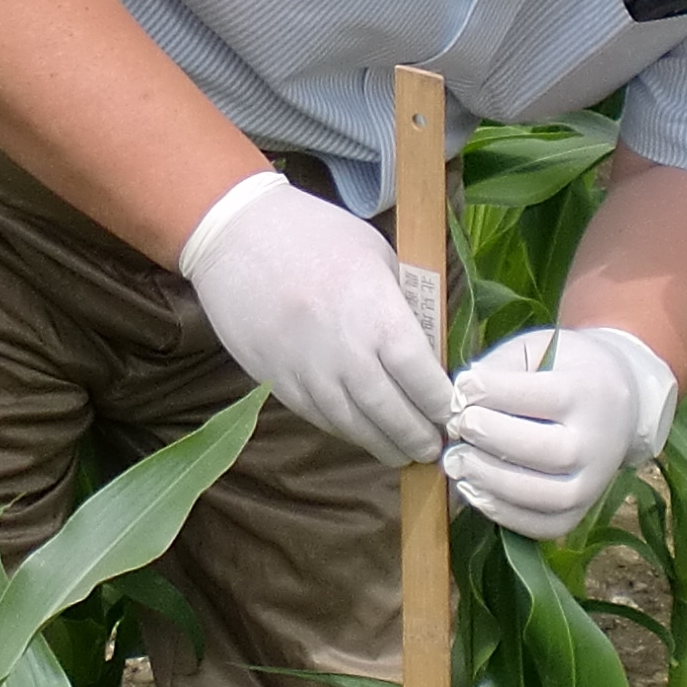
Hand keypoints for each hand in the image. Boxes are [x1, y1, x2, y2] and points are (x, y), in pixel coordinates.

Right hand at [180, 172, 454, 463]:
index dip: (439, 402)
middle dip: (416, 435)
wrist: (235, 237)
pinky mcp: (278, 381)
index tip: (452, 412)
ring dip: (383, 444)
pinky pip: (320, 417)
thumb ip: (401, 302)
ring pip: (353, 424)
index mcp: (376, 314)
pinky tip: (363, 434)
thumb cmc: (314, 234)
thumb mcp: (375, 254)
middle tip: (433, 448)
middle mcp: (345, 351)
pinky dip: (346, 431)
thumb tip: (425, 345)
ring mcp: (308, 371)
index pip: (420, 376)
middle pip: (390, 411)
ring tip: (403, 453)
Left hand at [445, 326, 678, 538]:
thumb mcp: (539, 349)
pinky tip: (474, 490)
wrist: (618, 406)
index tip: (462, 388)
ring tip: (458, 461)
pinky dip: (503, 514)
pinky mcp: (579, 512)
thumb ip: (501, 367)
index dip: (493, 393)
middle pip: (546, 450)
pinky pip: (543, 525)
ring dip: (491, 481)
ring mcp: (593, 483)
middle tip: (458, 426)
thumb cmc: (565, 371)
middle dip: (492, 438)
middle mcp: (598, 442)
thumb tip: (459, 396)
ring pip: (544, 495)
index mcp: (592, 392)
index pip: (544, 396)